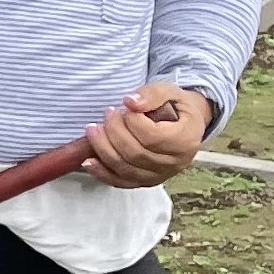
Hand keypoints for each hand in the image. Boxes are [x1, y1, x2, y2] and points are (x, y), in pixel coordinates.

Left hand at [83, 84, 210, 187]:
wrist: (185, 124)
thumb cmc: (177, 107)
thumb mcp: (170, 91)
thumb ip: (152, 94)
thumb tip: (130, 102)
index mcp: (185, 141)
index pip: (152, 136)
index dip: (132, 121)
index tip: (125, 107)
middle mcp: (175, 163)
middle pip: (135, 154)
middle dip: (113, 132)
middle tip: (107, 114)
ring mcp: (160, 176)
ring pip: (125, 168)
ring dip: (103, 149)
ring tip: (93, 130)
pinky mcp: (146, 182)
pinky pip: (121, 182)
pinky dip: (102, 173)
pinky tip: (88, 160)